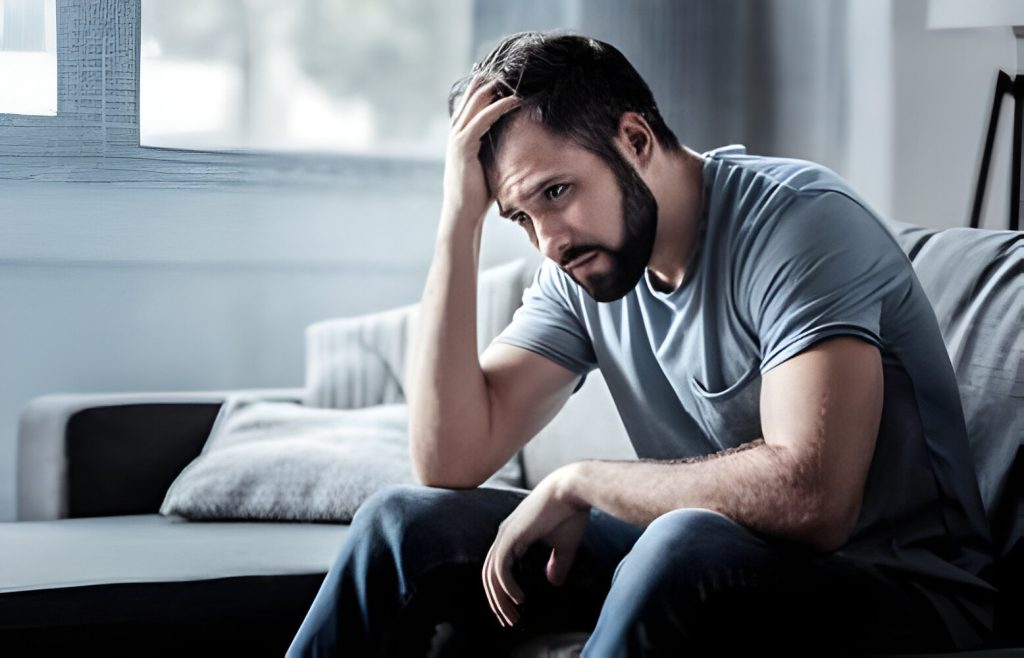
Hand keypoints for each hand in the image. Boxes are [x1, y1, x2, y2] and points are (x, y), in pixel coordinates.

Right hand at [442, 75, 520, 229]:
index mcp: (460, 135)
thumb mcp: (490, 165)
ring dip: (496, 89)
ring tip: (515, 77)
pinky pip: (482, 119)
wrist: (463, 213)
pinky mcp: (463, 146)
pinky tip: (513, 100)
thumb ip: (497, 151)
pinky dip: (498, 108)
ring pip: (477, 103)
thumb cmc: (478, 194)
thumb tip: (518, 146)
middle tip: (512, 69)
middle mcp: (456, 132)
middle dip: (492, 81)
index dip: (486, 87)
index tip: (506, 76)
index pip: (472, 103)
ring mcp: (457, 138)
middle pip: (473, 96)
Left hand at [482, 468, 589, 627]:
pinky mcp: (511, 535)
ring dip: (500, 599)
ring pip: (491, 574)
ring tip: (512, 616)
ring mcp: (505, 534)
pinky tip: (518, 599)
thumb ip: (557, 563)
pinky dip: (506, 586)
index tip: (513, 612)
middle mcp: (504, 535)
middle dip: (497, 601)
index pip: (498, 570)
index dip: (502, 592)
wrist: (574, 488)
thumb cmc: (571, 512)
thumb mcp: (565, 545)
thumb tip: (553, 582)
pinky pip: (500, 567)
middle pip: (489, 575)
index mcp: (513, 536)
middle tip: (509, 621)